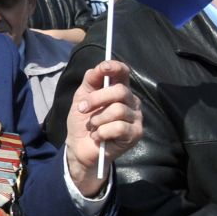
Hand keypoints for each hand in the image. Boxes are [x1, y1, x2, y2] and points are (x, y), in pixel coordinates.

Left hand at [63, 59, 142, 195]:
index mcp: (119, 89)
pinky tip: (98, 136)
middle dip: (96, 99)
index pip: (124, 73)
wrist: (80, 148)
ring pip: (118, 110)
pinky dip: (102, 132)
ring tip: (93, 127)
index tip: (104, 68)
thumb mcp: (81, 98)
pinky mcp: (136, 133)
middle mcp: (131, 101)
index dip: (115, 68)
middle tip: (82, 109)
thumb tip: (99, 68)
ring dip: (97, 120)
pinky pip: (119, 127)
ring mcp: (136, 117)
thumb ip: (90, 82)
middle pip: (120, 91)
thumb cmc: (83, 121)